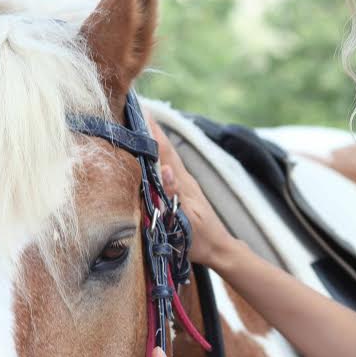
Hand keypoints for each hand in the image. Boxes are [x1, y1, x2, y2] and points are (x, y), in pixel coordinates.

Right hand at [144, 112, 234, 266]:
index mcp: (182, 183)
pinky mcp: (184, 190)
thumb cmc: (200, 239)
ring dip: (155, 137)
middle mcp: (184, 178)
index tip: (139, 110)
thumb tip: (166, 169)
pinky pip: (168, 164)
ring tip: (140, 120)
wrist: (219, 249)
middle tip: (135, 107)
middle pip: (165, 148)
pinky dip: (159, 152)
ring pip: (167, 155)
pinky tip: (153, 149)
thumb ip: (175, 195)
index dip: (152, 131)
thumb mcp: (186, 220)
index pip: (164, 151)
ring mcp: (185, 183)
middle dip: (151, 127)